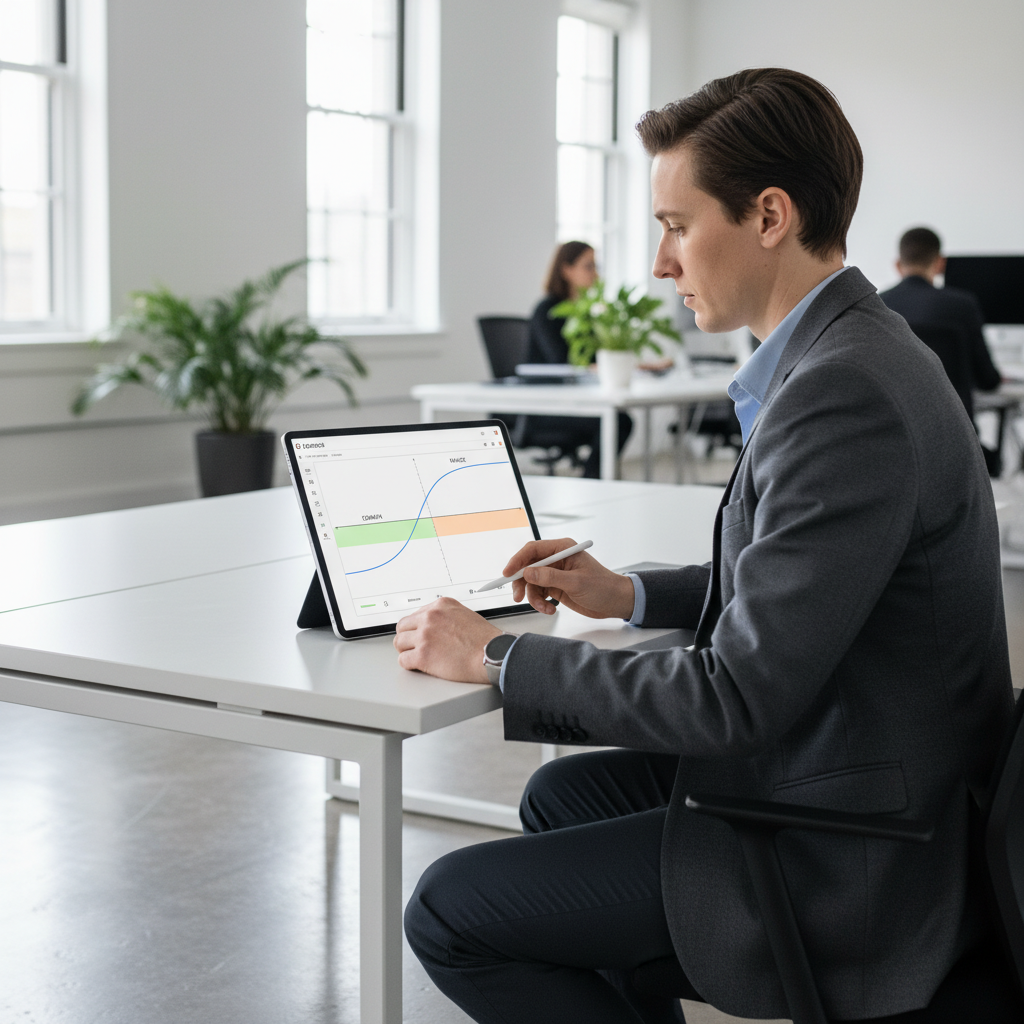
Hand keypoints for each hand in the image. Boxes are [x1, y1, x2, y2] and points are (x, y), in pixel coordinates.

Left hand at [394, 597, 500, 682]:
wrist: (493, 654)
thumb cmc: (484, 640)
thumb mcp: (465, 614)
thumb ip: (446, 617)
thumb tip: (435, 625)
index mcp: (441, 606)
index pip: (415, 614)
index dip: (416, 627)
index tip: (417, 634)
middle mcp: (430, 617)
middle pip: (403, 626)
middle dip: (406, 637)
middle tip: (411, 646)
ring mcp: (425, 635)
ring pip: (399, 642)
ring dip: (405, 650)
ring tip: (414, 656)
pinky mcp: (423, 655)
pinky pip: (403, 660)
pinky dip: (408, 664)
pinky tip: (417, 666)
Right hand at [504, 537, 634, 618]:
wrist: (615, 602)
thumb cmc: (603, 587)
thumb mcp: (576, 582)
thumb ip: (550, 577)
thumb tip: (528, 572)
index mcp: (562, 549)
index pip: (533, 550)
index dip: (517, 560)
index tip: (508, 573)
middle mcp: (556, 559)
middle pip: (527, 567)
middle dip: (521, 582)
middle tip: (517, 596)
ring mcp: (555, 574)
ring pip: (531, 583)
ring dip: (533, 597)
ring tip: (544, 607)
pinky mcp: (555, 587)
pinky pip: (538, 593)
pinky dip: (540, 603)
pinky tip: (550, 609)